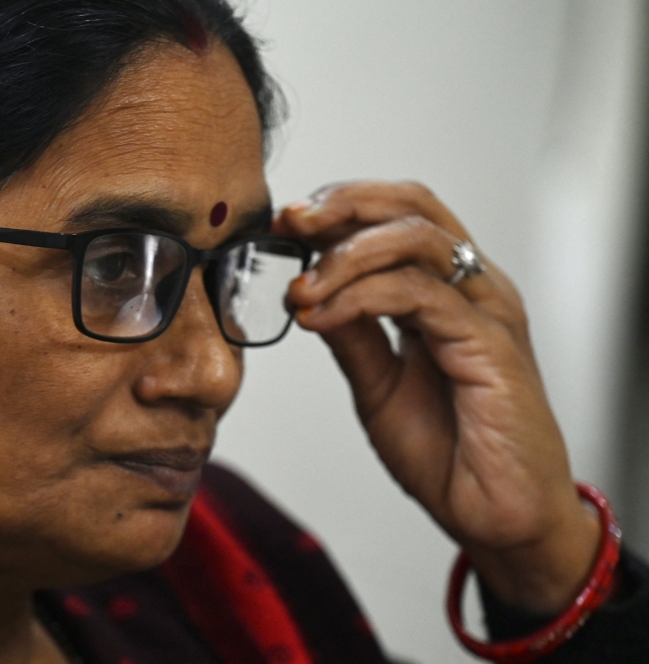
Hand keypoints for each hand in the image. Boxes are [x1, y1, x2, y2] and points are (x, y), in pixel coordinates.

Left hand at [276, 181, 600, 613]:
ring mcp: (485, 310)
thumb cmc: (449, 452)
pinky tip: (322, 316)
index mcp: (448, 291)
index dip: (340, 207)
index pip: (397, 216)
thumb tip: (307, 292)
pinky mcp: (490, 342)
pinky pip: (418, 295)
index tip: (285, 225)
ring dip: (344, 254)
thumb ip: (351, 335)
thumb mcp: (378, 384)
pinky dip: (359, 298)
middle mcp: (472, 288)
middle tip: (291, 223)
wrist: (494, 516)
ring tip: (301, 289)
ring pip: (415, 239)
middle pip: (412, 204)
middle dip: (343, 203)